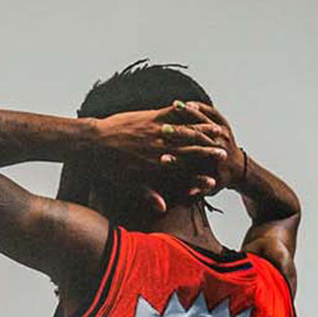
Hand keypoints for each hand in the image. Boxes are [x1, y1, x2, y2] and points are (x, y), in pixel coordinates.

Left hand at [89, 103, 238, 199]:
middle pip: (190, 149)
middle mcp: (159, 148)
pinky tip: (194, 109)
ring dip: (202, 130)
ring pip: (184, 131)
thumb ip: (148, 194)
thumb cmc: (109, 166)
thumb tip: (163, 207)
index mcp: (156, 166)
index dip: (201, 174)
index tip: (214, 179)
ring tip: (217, 130)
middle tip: (225, 152)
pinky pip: (170, 113)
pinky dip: (183, 111)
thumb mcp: (128, 184)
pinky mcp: (148, 117)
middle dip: (208, 151)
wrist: (92, 143)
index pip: (184, 170)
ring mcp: (155, 131)